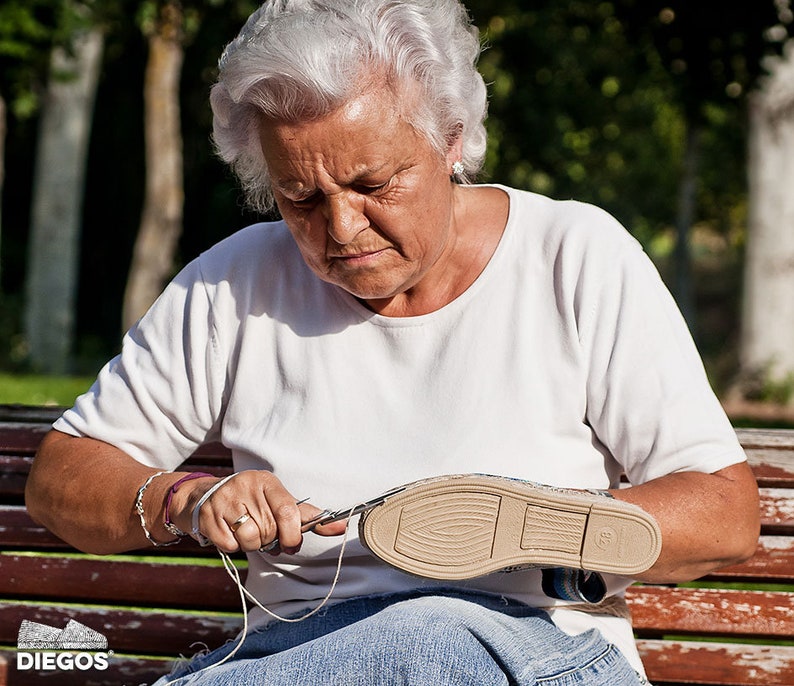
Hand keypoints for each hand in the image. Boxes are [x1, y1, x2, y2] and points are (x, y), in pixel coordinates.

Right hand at [170, 470, 347, 553]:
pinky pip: (230, 545)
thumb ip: (306, 515)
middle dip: (271, 541)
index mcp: (267, 482)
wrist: (202, 497)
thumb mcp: (276, 502)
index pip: (288, 511)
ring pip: (251, 540)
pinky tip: (228, 532)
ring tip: (245, 532)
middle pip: (270, 530)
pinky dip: (231, 546)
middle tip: (264, 535)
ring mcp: (224, 500)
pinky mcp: (206, 516)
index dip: (293, 534)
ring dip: (251, 545)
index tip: (292, 544)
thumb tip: (340, 526)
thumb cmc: (250, 503)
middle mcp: (246, 486)